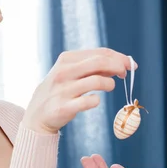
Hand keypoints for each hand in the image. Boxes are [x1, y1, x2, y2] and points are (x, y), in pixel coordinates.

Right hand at [22, 49, 136, 134]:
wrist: (37, 114)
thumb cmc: (60, 90)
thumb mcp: (70, 72)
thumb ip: (92, 66)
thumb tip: (120, 63)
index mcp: (66, 59)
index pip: (100, 53)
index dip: (119, 57)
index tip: (130, 64)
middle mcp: (63, 72)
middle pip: (100, 62)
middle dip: (118, 66)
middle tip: (124, 74)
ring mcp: (63, 90)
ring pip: (97, 81)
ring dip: (110, 84)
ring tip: (110, 87)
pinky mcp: (64, 107)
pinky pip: (89, 101)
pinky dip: (96, 100)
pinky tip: (94, 101)